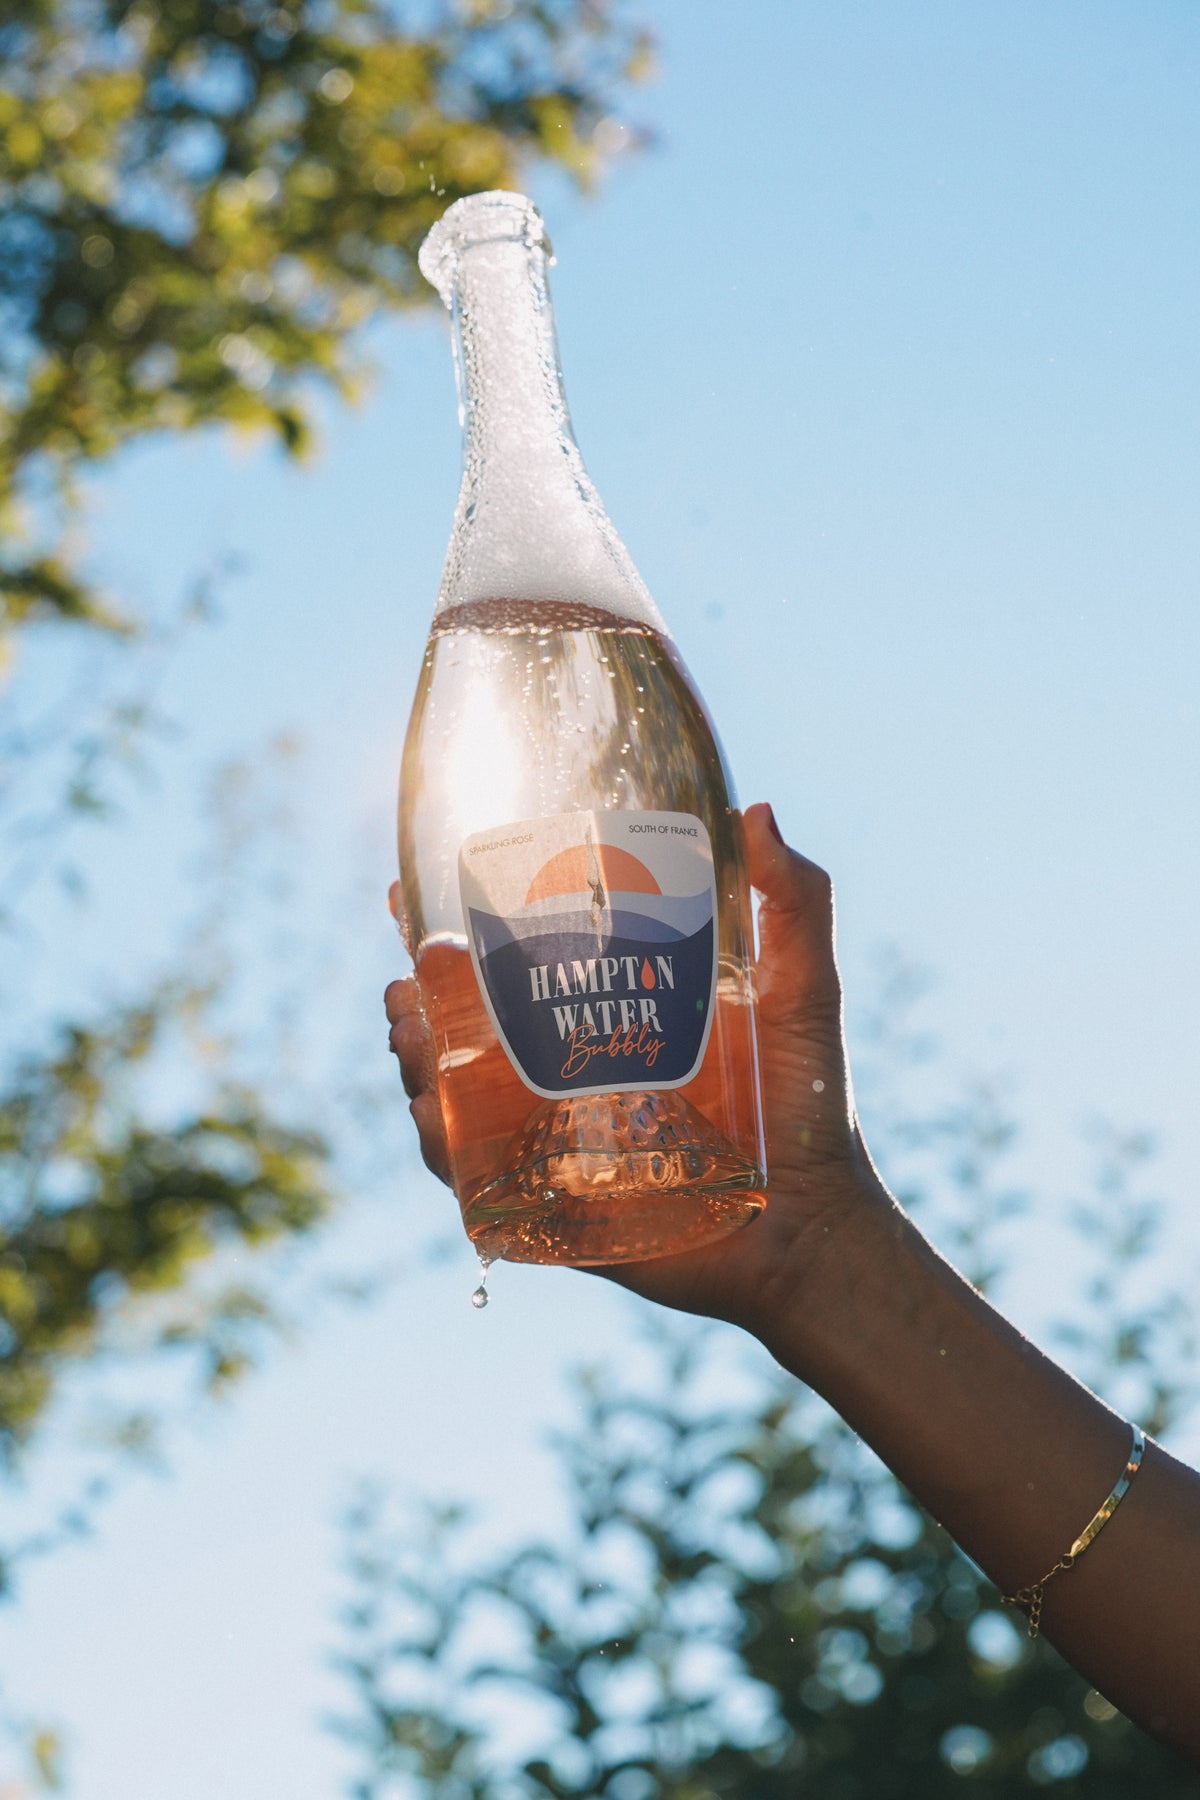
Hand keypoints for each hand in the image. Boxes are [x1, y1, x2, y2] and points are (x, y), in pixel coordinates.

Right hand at [385, 804, 886, 1335]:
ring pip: (453, 1091)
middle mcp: (568, 1069)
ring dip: (417, 1058)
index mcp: (610, 1012)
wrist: (813, 1229)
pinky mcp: (548, 1202)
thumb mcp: (804, 991)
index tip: (411, 890)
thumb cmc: (811, 1109)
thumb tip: (756, 812)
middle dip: (419, 995)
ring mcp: (552, 1135)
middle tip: (417, 972)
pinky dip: (437, 1143)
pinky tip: (429, 1112)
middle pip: (463, 1023)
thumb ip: (795, 902)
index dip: (457, 925)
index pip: (517, 959)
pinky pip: (471, 1174)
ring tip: (414, 1033)